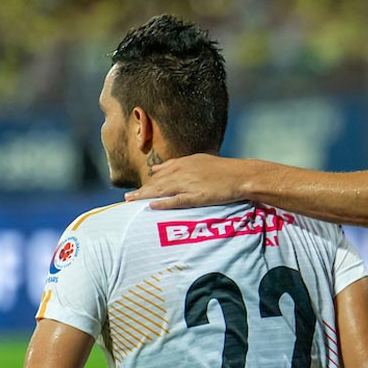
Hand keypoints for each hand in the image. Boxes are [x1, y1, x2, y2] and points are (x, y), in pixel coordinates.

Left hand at [124, 153, 243, 208]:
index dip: (147, 183)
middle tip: (126, 199)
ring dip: (145, 196)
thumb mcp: (198, 161)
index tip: (135, 191)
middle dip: (140, 191)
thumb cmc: (223, 169)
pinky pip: (176, 200)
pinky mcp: (197, 195)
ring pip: (161, 191)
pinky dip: (163, 204)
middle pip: (156, 183)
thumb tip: (156, 169)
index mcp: (183, 164)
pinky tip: (152, 206)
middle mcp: (182, 172)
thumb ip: (175, 164)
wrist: (241, 175)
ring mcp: (188, 184)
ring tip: (131, 202)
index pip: (159, 175)